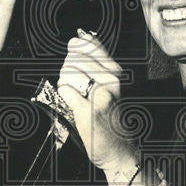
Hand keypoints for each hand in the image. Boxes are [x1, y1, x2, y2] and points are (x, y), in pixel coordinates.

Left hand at [57, 30, 138, 177]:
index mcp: (115, 70)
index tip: (79, 68)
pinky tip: (76, 105)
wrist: (120, 149)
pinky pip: (65, 90)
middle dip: (69, 73)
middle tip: (80, 90)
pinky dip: (65, 97)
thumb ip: (96, 60)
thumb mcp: (110, 84)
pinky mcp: (88, 109)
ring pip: (67, 73)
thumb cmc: (112, 118)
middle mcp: (111, 79)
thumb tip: (80, 36)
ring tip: (79, 98)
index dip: (75, 54)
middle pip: (73, 59)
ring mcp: (100, 93)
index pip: (87, 45)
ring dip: (66, 86)